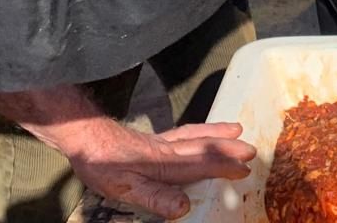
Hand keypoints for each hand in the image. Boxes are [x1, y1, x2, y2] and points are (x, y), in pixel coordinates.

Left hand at [62, 119, 254, 219]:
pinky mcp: (151, 140)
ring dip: (217, 133)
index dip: (224, 167)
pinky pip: (183, 132)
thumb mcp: (126, 188)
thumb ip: (156, 198)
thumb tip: (184, 208)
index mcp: (165, 164)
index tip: (245, 169)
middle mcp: (168, 150)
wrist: (85, 137)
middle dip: (228, 148)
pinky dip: (198, 129)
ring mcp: (160, 143)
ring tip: (236, 127)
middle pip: (203, 147)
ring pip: (195, 135)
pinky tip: (200, 130)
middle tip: (252, 150)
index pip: (201, 165)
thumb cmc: (103, 164)